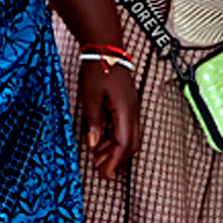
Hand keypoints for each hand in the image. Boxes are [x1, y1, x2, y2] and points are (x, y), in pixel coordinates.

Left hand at [75, 61, 137, 179]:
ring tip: (98, 159)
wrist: (105, 48)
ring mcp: (131, 108)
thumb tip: (93, 144)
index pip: (124, 143)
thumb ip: (93, 122)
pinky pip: (125, 128)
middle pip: (131, 144)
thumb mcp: (90, 97)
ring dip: (115, 150)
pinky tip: (101, 143)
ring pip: (129, 137)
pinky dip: (115, 139)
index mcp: (125, 110)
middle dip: (116, 160)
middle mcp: (132, 111)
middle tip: (101, 172)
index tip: (105, 174)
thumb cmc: (98, 69)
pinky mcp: (126, 105)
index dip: (115, 161)